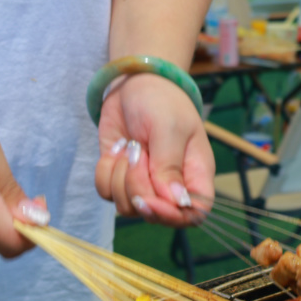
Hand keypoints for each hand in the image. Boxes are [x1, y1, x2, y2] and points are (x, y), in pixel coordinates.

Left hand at [94, 73, 214, 226]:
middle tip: (137, 151)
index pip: (192, 215)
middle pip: (155, 214)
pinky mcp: (119, 178)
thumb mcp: (168, 128)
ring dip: (120, 176)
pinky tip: (117, 148)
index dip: (170, 216)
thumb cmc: (161, 102)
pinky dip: (105, 171)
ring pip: (127, 207)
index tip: (149, 200)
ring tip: (129, 146)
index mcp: (195, 176)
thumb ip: (169, 165)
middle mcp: (170, 186)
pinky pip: (106, 192)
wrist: (133, 84)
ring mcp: (143, 184)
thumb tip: (176, 201)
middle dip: (137, 186)